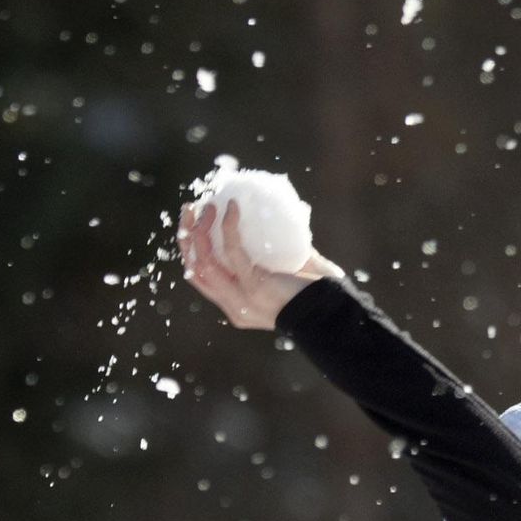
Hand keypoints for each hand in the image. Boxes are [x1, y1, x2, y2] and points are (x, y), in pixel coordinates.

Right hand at [178, 198, 340, 330]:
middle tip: (189, 210)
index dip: (191, 251)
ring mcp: (241, 298)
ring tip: (206, 205)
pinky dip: (229, 228)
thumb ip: (288, 256)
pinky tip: (232, 209)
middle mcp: (233, 306)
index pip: (201, 278)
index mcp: (236, 307)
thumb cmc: (320, 296)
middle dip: (187, 237)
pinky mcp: (254, 286)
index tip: (193, 224)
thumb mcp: (294, 277)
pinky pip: (233, 252)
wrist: (333, 315)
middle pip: (195, 269)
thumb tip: (291, 221)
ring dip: (200, 230)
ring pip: (204, 261)